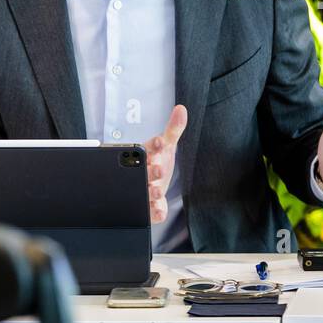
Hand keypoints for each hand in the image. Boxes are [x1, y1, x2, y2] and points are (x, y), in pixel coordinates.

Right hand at [144, 105, 186, 224]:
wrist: (149, 189)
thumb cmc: (157, 164)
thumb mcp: (166, 147)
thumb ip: (173, 129)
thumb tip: (181, 109)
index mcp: (145, 157)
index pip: (146, 150)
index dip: (152, 146)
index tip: (158, 142)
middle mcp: (141, 174)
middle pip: (143, 172)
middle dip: (151, 171)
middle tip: (158, 169)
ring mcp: (143, 191)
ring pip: (143, 192)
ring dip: (150, 192)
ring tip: (157, 191)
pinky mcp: (146, 208)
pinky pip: (148, 211)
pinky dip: (153, 212)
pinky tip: (159, 211)